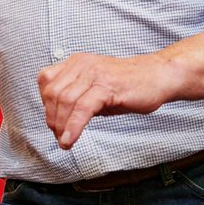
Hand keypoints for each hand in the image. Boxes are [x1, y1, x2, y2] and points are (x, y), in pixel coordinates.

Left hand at [37, 52, 169, 149]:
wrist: (158, 76)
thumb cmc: (128, 85)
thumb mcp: (95, 88)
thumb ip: (77, 99)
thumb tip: (59, 120)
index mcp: (77, 63)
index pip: (46, 80)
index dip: (45, 103)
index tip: (54, 121)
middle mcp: (82, 65)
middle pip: (52, 93)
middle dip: (52, 118)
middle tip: (58, 135)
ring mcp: (95, 74)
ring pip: (65, 101)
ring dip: (61, 126)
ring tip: (64, 142)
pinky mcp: (107, 87)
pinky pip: (83, 108)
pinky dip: (73, 127)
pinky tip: (70, 140)